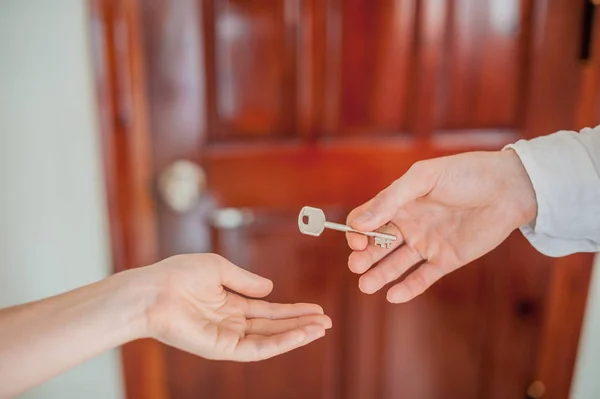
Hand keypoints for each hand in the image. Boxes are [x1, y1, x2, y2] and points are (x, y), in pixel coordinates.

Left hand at [133, 254, 331, 361]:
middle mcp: (232, 323)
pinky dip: (281, 343)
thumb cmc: (178, 275)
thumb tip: (270, 289)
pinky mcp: (222, 348)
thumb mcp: (218, 268)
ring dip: (297, 334)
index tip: (316, 308)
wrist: (152, 290)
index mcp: (231, 304)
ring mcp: (227, 337)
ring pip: (270, 340)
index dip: (293, 310)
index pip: (269, 310)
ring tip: (321, 328)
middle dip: (301, 323)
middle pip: (274, 326)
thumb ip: (246, 280)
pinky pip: (257, 349)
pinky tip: (300, 334)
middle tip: (327, 321)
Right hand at [346, 149, 536, 302]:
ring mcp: (427, 243)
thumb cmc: (465, 174)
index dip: (357, 230)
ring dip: (379, 275)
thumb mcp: (424, 178)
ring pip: (396, 264)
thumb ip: (391, 199)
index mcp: (400, 202)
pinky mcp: (446, 259)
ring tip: (366, 286)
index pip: (367, 219)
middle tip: (357, 266)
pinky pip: (423, 277)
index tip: (356, 239)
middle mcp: (410, 224)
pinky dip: (408, 288)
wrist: (509, 188)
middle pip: (377, 244)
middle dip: (364, 256)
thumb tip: (359, 223)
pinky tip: (393, 296)